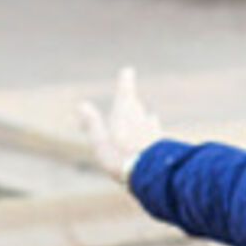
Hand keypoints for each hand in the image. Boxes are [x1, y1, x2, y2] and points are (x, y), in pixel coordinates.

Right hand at [77, 67, 163, 183]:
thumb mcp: (100, 141)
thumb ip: (92, 123)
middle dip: (132, 104)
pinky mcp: (163, 147)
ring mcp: (155, 133)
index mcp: (125, 115)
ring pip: (150, 122)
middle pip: (136, 108)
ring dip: (146, 120)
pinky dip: (154, 136)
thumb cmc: (121, 158)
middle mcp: (142, 120)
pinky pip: (157, 137)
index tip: (128, 71)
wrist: (152, 175)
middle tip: (132, 98)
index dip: (125, 82)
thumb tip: (81, 105)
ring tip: (149, 117)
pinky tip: (157, 140)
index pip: (125, 93)